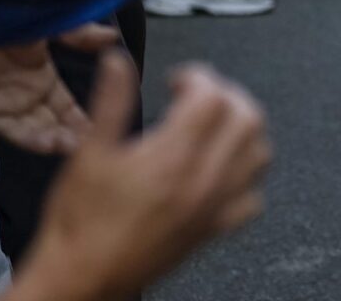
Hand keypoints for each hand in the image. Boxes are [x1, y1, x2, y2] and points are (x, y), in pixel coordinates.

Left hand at [0, 23, 121, 154]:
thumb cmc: (9, 15)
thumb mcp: (52, 24)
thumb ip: (81, 34)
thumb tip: (113, 36)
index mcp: (41, 74)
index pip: (65, 105)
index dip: (82, 118)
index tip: (102, 128)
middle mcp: (25, 92)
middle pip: (52, 122)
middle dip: (72, 135)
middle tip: (93, 144)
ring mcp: (6, 101)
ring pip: (34, 129)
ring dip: (54, 140)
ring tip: (75, 147)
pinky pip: (10, 129)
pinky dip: (29, 138)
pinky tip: (49, 143)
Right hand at [20, 52, 269, 300]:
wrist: (83, 277)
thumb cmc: (80, 223)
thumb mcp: (87, 153)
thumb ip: (110, 101)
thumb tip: (119, 62)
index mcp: (172, 158)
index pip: (212, 97)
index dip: (197, 77)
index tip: (177, 79)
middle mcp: (202, 181)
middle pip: (248, 118)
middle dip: (227, 95)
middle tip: (199, 95)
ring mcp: (214, 207)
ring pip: (259, 153)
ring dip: (244, 129)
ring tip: (215, 124)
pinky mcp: (215, 229)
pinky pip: (253, 197)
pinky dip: (246, 176)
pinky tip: (221, 169)